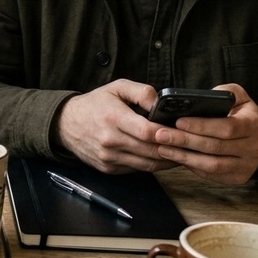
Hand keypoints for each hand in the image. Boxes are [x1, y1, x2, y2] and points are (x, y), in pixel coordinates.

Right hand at [53, 79, 177, 173]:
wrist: (66, 124)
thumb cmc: (95, 104)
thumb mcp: (117, 87)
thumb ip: (141, 91)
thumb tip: (160, 102)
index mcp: (113, 118)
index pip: (146, 131)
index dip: (167, 134)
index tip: (183, 132)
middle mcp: (110, 140)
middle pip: (150, 150)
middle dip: (174, 149)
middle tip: (191, 145)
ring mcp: (109, 157)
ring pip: (147, 164)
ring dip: (167, 160)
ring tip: (183, 153)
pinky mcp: (108, 168)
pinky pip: (137, 169)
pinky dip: (153, 165)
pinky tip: (163, 157)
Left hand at [152, 84, 257, 184]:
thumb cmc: (241, 115)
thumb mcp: (239, 98)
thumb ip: (226, 92)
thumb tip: (205, 97)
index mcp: (253, 125)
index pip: (227, 127)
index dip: (202, 126)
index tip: (178, 121)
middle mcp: (253, 148)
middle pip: (215, 147)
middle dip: (185, 141)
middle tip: (160, 135)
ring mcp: (246, 166)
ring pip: (212, 165)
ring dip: (184, 157)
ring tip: (163, 148)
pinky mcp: (237, 178)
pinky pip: (211, 174)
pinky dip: (191, 166)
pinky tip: (175, 157)